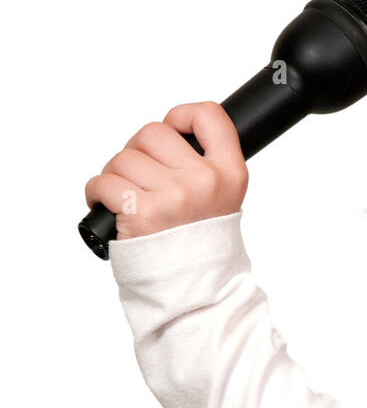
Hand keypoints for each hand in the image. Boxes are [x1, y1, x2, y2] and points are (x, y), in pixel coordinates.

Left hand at [84, 102, 248, 240]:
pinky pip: (104, 182)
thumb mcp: (222, 199)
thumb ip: (205, 166)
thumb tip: (169, 134)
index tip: (171, 130)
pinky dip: (96, 192)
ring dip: (115, 174)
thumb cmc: (200, 244)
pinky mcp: (143, 214)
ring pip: (124, 157)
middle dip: (137, 150)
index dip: (182, 115)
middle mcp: (204, 180)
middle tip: (139, 176)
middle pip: (153, 133)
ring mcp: (174, 196)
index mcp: (230, 172)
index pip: (209, 116)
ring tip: (123, 195)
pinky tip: (104, 203)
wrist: (195, 292)